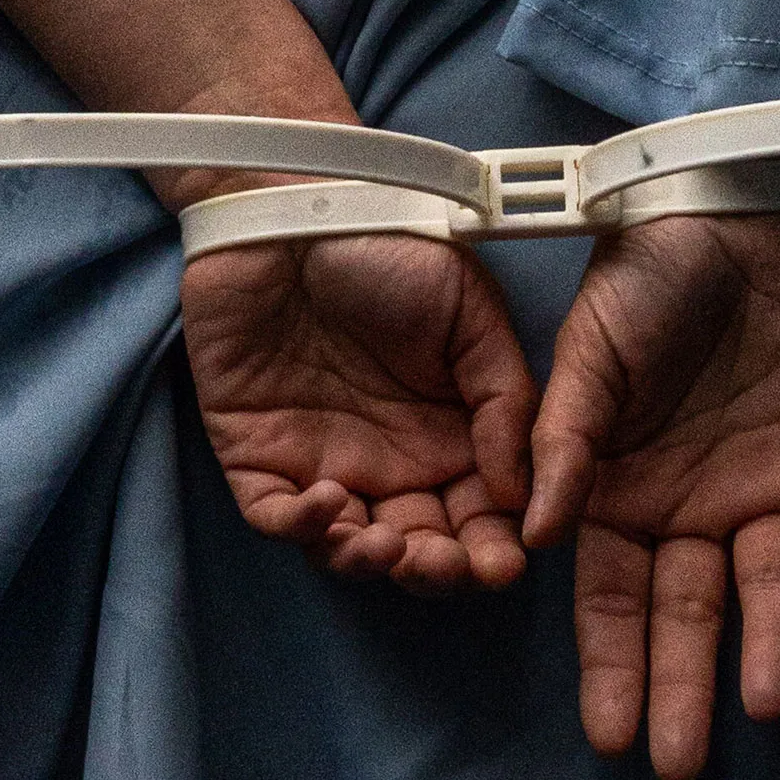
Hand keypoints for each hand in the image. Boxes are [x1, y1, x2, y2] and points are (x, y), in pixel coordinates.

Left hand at [181, 230, 538, 592]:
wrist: (292, 207)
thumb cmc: (388, 246)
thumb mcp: (470, 309)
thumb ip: (505, 399)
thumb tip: (522, 492)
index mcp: (448, 434)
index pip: (477, 518)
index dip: (492, 552)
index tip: (504, 565)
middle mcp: (389, 460)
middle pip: (417, 549)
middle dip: (437, 572)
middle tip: (445, 565)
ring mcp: (321, 461)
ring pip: (347, 549)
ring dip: (371, 563)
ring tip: (387, 543)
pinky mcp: (257, 454)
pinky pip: (276, 517)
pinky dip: (301, 531)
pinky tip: (328, 505)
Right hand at [525, 212, 779, 779]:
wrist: (742, 205)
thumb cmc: (650, 271)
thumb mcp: (589, 346)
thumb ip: (566, 436)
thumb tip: (542, 531)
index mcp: (627, 484)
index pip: (615, 593)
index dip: (612, 660)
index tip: (609, 730)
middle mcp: (696, 500)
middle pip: (689, 609)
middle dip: (683, 685)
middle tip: (678, 761)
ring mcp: (769, 481)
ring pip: (771, 582)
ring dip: (770, 640)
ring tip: (763, 699)